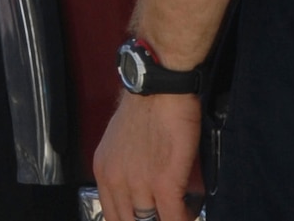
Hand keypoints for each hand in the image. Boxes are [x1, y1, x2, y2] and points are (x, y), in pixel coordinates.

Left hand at [92, 92, 201, 220]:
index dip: (131, 220)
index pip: (113, 215)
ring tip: (181, 211)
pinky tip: (190, 212)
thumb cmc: (146, 105)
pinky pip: (175, 218)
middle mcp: (116, 181)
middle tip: (164, 212)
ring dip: (170, 218)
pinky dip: (185, 218)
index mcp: (104, 171)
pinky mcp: (163, 183)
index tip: (146, 219)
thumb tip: (142, 193)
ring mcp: (139, 184)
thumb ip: (125, 169)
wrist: (159, 86)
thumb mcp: (120, 142)